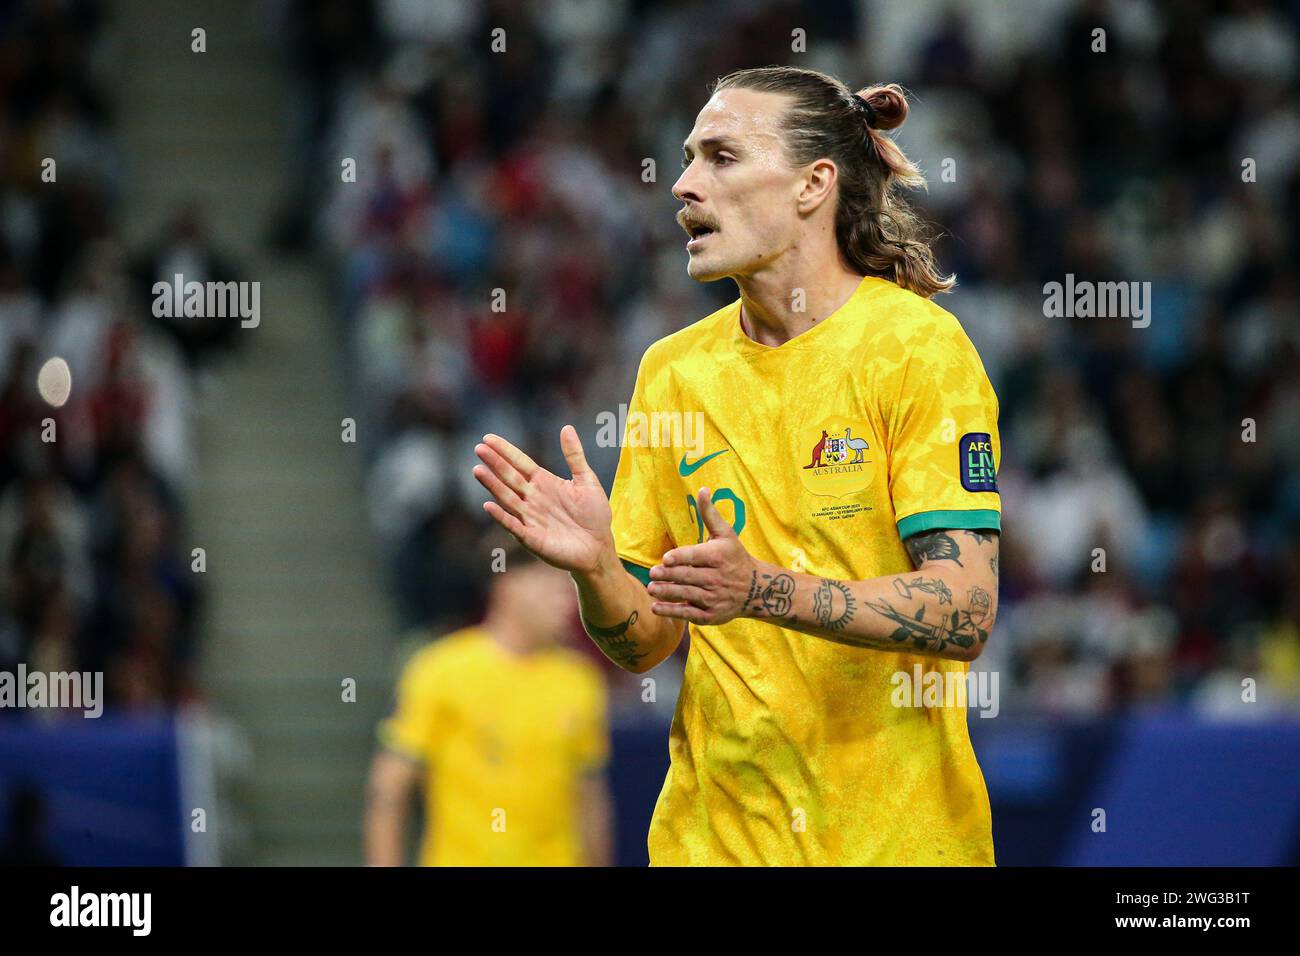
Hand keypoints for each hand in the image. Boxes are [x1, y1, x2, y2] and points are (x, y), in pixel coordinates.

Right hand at [473, 426, 615, 574]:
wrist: (599, 548)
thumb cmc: (594, 515)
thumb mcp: (587, 481)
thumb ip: (574, 456)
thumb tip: (566, 428)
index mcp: (544, 482)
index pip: (520, 463)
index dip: (505, 451)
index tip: (488, 438)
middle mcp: (532, 498)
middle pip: (509, 478)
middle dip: (494, 463)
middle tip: (479, 448)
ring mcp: (529, 518)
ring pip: (507, 498)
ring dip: (492, 485)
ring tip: (478, 470)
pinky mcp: (531, 538)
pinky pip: (513, 525)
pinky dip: (501, 516)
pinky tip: (489, 505)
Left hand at [647, 487, 769, 624]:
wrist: (756, 589)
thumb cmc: (735, 557)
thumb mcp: (726, 534)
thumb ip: (710, 513)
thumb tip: (702, 489)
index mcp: (718, 556)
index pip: (695, 556)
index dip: (680, 558)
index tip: (665, 558)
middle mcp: (717, 578)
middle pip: (688, 576)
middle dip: (669, 575)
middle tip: (652, 573)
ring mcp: (714, 598)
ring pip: (687, 594)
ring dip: (667, 592)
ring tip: (651, 588)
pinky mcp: (711, 615)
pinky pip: (689, 613)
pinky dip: (672, 611)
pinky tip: (655, 607)